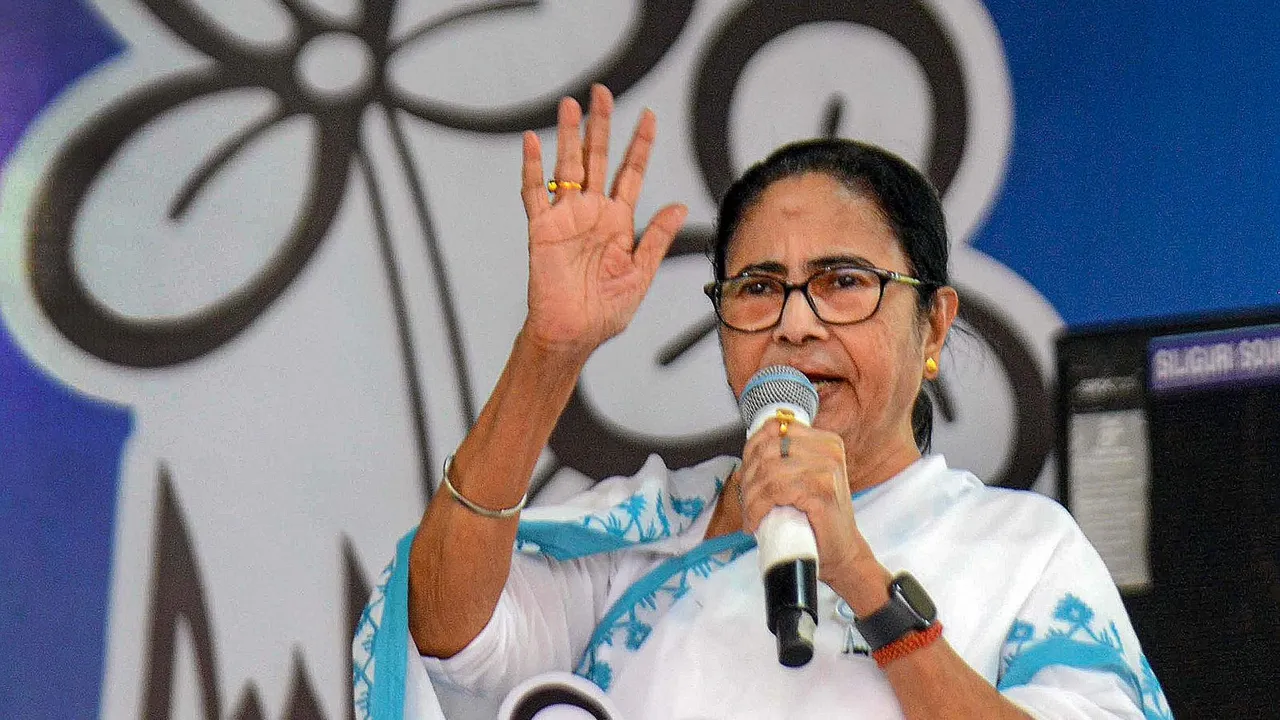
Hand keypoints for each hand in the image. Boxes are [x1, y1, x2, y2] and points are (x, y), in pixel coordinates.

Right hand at [519, 84, 687, 355]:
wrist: (573, 335)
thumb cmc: (607, 312)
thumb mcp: (640, 275)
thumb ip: (656, 238)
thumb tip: (680, 205)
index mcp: (620, 222)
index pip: (631, 173)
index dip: (640, 145)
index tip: (650, 115)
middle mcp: (593, 213)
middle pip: (598, 159)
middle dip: (601, 126)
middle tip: (602, 92)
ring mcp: (566, 218)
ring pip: (568, 167)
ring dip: (569, 136)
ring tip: (571, 105)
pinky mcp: (542, 229)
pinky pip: (535, 193)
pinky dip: (533, 167)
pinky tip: (533, 141)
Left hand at [739, 420, 890, 613]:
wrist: (842, 551)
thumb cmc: (819, 518)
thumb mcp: (805, 478)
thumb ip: (786, 460)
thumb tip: (748, 455)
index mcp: (825, 441)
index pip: (775, 428)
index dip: (751, 449)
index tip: (745, 473)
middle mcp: (829, 450)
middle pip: (767, 450)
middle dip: (748, 478)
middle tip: (746, 502)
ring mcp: (827, 469)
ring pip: (768, 472)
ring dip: (750, 497)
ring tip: (750, 514)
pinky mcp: (821, 491)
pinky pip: (775, 490)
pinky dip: (757, 508)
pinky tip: (755, 521)